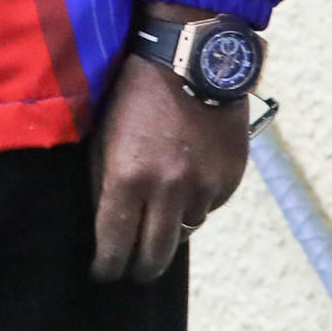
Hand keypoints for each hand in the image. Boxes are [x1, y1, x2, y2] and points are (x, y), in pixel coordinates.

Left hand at [90, 43, 248, 282]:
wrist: (190, 57)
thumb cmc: (135, 87)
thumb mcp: (105, 129)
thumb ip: (102, 175)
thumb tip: (102, 217)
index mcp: (128, 176)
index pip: (115, 243)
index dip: (107, 266)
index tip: (102, 273)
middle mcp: (167, 190)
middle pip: (155, 256)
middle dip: (140, 268)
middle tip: (131, 270)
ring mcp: (203, 187)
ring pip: (185, 230)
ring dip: (171, 226)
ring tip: (159, 211)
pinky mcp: (229, 180)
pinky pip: (209, 206)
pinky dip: (196, 200)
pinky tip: (186, 177)